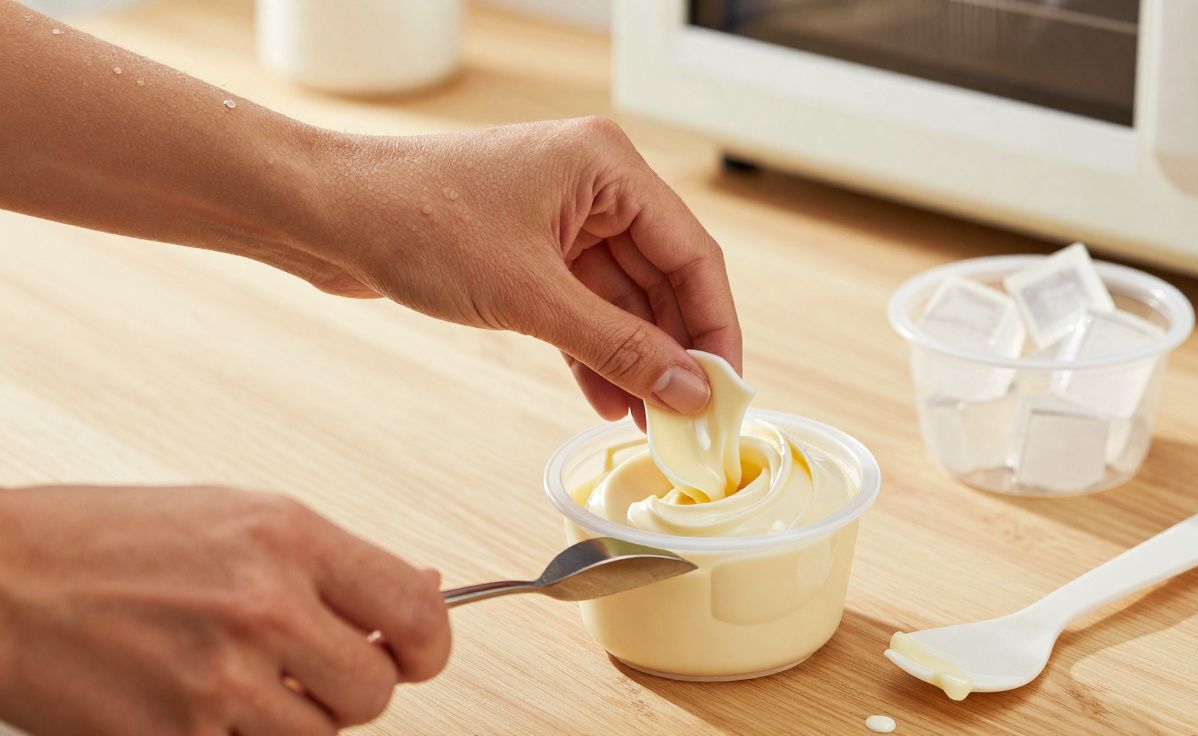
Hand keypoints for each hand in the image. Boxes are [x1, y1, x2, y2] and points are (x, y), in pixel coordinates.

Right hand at [0, 485, 449, 734]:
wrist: (3, 579)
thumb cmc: (111, 540)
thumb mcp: (241, 518)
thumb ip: (335, 563)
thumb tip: (426, 587)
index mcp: (289, 539)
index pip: (417, 613)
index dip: (427, 646)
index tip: (414, 653)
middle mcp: (263, 605)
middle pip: (375, 692)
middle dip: (352, 688)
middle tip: (313, 668)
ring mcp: (219, 680)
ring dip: (294, 721)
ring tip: (242, 679)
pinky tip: (199, 701)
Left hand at [294, 118, 742, 427]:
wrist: (327, 215)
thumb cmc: (416, 222)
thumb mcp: (530, 296)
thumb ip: (617, 347)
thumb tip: (687, 389)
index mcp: (608, 167)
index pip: (693, 254)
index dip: (715, 327)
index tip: (726, 388)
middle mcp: (593, 185)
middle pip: (663, 279)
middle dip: (673, 351)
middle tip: (688, 416)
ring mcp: (560, 218)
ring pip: (623, 300)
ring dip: (634, 360)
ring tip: (649, 422)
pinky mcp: (530, 250)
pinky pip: (582, 307)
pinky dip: (593, 351)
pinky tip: (605, 399)